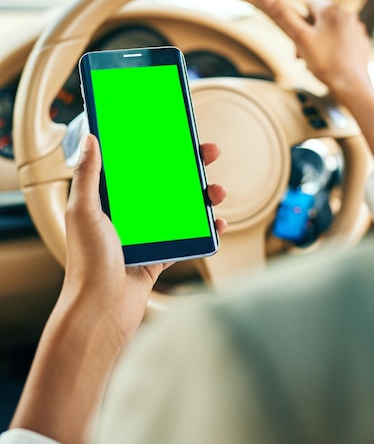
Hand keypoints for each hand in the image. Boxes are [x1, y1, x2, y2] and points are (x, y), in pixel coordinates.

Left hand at [64, 134, 226, 346]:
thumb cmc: (88, 263)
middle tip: (209, 152)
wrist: (101, 310)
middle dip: (189, 166)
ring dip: (202, 197)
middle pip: (164, 181)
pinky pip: (187, 236)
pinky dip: (205, 229)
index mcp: (109, 199)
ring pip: (180, 207)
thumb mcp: (84, 211)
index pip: (137, 164)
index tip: (176, 133)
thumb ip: (88, 175)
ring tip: (218, 191)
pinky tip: (219, 223)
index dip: (157, 147)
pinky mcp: (160, 254)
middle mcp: (128, 213)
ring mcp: (147, 233)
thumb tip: (91, 138)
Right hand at [259, 0, 371, 103]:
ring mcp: (356, 29)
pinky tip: (329, 63)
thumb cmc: (326, 63)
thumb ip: (283, 16)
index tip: (295, 33)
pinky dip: (333, 48)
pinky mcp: (361, 43)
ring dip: (318, 41)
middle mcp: (347, 14)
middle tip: (300, 53)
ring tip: (313, 61)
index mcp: (332, 9)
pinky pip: (342, 40)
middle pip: (319, 17)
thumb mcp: (300, 38)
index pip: (308, 0)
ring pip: (330, 29)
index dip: (297, 16)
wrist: (351, 86)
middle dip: (306, 33)